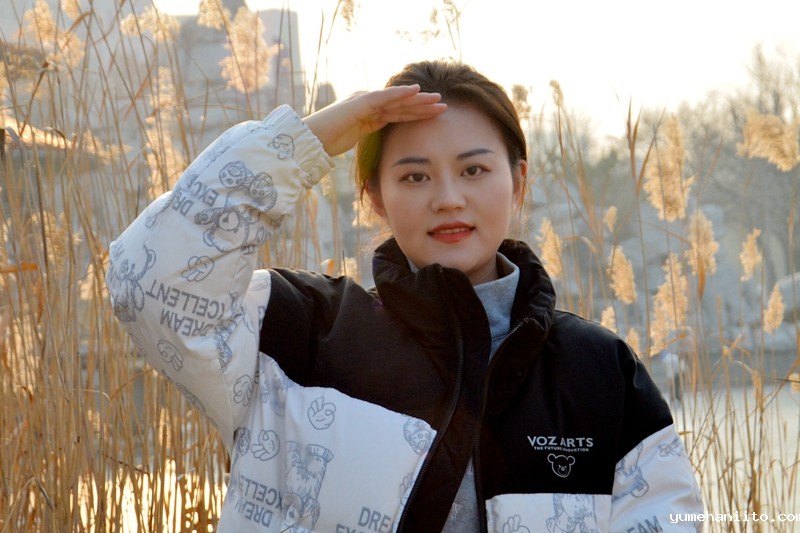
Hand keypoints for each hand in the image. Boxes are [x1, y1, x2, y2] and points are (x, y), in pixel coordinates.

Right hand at [303, 85, 446, 156]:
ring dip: (418, 99)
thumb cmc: (329, 142)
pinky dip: (399, 93)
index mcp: (369, 113)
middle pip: (401, 104)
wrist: (310, 140)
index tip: (436, 115)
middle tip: (444, 105)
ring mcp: (364, 100)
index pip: (398, 112)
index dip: (418, 113)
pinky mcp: (359, 102)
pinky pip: (383, 96)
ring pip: (397, 99)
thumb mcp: (356, 140)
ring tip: (437, 99)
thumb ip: (369, 136)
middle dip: (423, 105)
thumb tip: (384, 146)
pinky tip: (415, 91)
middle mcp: (368, 103)